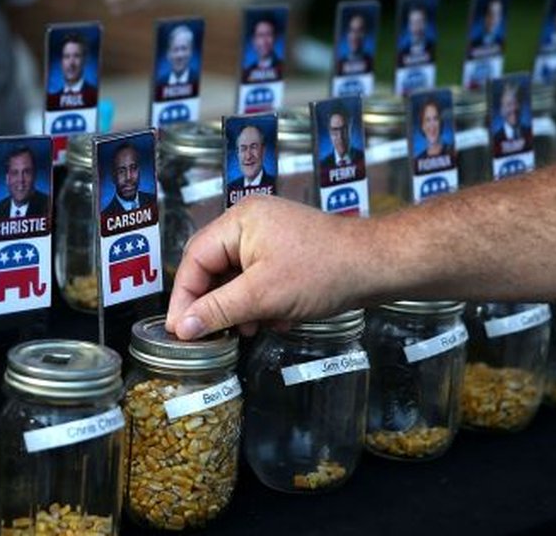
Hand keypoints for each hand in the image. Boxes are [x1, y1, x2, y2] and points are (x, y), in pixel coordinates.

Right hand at [165, 196, 371, 338]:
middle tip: (210, 333)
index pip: (195, 260)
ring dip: (241, 307)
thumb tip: (182, 327)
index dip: (184, 297)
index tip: (178, 329)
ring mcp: (270, 237)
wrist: (377, 267)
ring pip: (237, 278)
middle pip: (214, 268)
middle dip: (216, 304)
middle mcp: (251, 223)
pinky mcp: (287, 253)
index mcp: (239, 221)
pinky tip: (277, 319)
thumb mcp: (262, 296)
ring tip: (251, 328)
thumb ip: (218, 311)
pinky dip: (262, 303)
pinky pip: (259, 280)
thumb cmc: (325, 270)